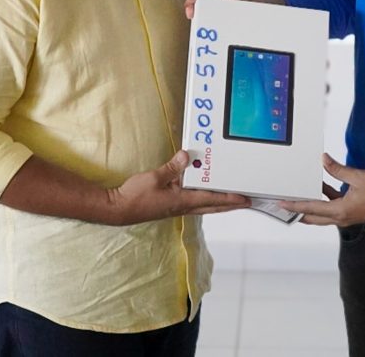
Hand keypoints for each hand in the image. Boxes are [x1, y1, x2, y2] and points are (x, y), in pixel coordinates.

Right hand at [108, 151, 249, 224]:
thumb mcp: (154, 178)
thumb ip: (172, 167)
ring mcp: (177, 207)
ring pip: (205, 206)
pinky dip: (206, 199)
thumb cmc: (134, 198)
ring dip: (220, 203)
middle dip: (231, 204)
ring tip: (232, 199)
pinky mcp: (171, 205)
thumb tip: (186, 156)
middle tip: (245, 201)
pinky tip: (206, 194)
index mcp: (182, 201)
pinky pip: (194, 202)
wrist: (118, 209)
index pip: (212, 199)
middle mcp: (183, 206)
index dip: (230, 199)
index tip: (244, 198)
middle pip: (213, 206)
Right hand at [185, 0, 284, 18]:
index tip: (191, 2)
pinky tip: (208, 28)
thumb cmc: (270, 1)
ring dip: (203, 15)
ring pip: (209, 9)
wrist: (279, 11)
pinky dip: (211, 22)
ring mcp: (226, 6)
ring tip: (198, 22)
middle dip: (196, 5)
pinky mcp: (229, 17)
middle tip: (191, 14)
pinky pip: (217, 19)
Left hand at [280, 154, 364, 226]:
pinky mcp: (352, 212)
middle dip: (298, 212)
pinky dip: (324, 201)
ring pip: (322, 215)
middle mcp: (341, 217)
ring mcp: (347, 216)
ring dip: (310, 207)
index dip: (295, 206)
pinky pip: (333, 208)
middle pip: (313, 217)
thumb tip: (324, 161)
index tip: (282, 204)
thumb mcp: (358, 177)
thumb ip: (338, 170)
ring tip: (299, 197)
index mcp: (340, 211)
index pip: (311, 209)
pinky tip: (322, 188)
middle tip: (284, 205)